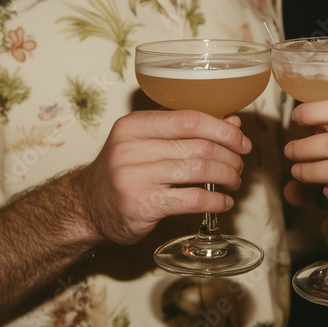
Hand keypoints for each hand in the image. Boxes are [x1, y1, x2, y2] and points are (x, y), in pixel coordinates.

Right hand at [79, 110, 251, 244]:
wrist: (87, 207)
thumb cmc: (123, 172)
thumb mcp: (146, 143)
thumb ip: (185, 132)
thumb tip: (232, 124)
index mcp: (133, 125)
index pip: (189, 119)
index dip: (222, 129)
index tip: (240, 141)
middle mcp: (130, 148)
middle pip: (198, 146)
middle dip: (229, 156)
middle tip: (239, 165)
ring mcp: (134, 177)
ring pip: (199, 170)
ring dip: (226, 176)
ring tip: (234, 181)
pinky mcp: (142, 205)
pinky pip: (192, 199)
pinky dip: (215, 201)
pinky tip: (223, 202)